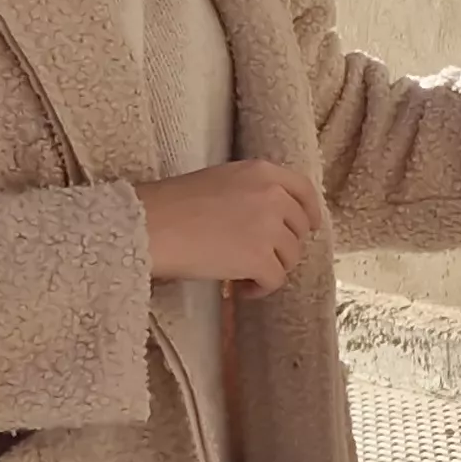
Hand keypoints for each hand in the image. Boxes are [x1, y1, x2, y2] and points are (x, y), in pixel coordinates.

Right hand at [136, 159, 327, 294]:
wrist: (150, 225)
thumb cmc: (172, 204)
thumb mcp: (221, 180)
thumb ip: (252, 192)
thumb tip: (271, 219)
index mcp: (263, 172)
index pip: (304, 190)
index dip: (309, 212)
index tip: (308, 227)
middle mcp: (273, 196)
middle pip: (299, 229)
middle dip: (283, 246)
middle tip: (258, 257)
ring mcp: (269, 228)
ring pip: (290, 257)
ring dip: (270, 268)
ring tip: (242, 275)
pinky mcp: (260, 259)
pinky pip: (276, 280)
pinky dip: (260, 289)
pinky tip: (240, 289)